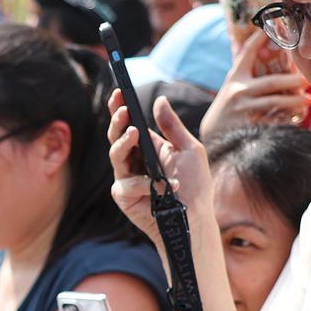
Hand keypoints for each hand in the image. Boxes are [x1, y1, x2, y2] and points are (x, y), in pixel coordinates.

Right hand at [106, 88, 210, 249]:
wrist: (195, 217)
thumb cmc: (194, 185)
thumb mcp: (189, 149)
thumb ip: (172, 126)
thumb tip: (159, 100)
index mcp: (147, 147)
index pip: (129, 124)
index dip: (120, 108)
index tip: (119, 92)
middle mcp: (133, 161)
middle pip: (116, 137)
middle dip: (117, 121)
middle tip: (123, 110)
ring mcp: (127, 178)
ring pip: (115, 155)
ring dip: (123, 143)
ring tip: (134, 132)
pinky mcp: (125, 197)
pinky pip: (126, 184)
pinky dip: (143, 183)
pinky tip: (163, 186)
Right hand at [205, 30, 309, 132]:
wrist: (212, 135)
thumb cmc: (227, 109)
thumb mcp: (231, 88)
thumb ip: (246, 73)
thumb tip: (264, 53)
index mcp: (235, 78)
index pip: (247, 53)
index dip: (259, 39)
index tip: (272, 28)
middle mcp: (239, 92)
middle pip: (271, 82)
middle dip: (292, 80)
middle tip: (307, 80)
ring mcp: (244, 110)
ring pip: (275, 102)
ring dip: (295, 101)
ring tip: (308, 100)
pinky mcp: (250, 127)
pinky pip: (273, 121)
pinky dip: (287, 118)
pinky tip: (298, 116)